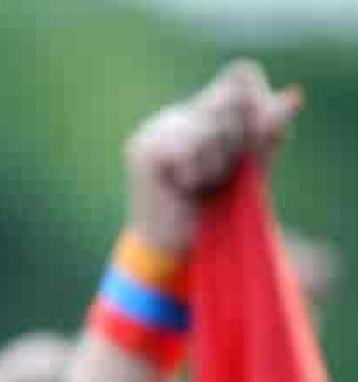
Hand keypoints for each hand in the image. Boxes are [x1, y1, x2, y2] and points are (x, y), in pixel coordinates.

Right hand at [125, 59, 300, 253]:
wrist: (175, 250)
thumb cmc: (212, 212)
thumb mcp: (250, 167)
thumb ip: (268, 132)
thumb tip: (294, 96)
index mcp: (197, 113)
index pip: (241, 74)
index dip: (256, 109)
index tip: (244, 152)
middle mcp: (173, 114)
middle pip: (231, 99)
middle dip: (236, 143)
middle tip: (214, 177)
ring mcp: (154, 129)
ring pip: (210, 127)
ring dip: (216, 164)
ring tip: (197, 185)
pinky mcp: (144, 149)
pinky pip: (189, 147)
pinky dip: (196, 173)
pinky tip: (182, 188)